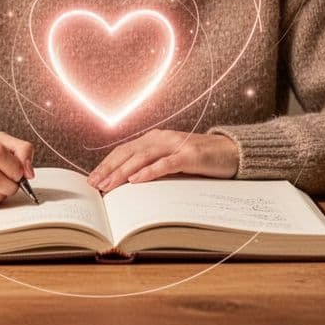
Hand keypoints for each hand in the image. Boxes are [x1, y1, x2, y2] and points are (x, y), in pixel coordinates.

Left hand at [87, 130, 237, 192]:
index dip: (107, 163)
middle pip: (129, 153)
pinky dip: (149, 171)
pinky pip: (165, 164)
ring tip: (109, 185)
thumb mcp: (172, 160)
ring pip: (142, 157)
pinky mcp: (190, 156)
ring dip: (123, 172)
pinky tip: (136, 180)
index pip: (124, 150)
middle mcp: (162, 138)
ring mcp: (176, 145)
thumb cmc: (200, 159)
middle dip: (109, 169)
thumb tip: (128, 184)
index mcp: (155, 139)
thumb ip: (153, 166)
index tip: (92, 178)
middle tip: (94, 184)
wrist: (231, 152)